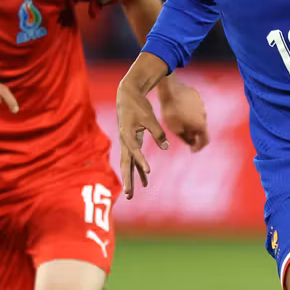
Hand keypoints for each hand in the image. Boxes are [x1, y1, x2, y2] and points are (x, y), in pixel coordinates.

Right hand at [117, 81, 167, 197]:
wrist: (127, 95)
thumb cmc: (138, 105)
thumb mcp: (149, 117)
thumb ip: (158, 132)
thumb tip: (166, 146)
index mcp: (127, 135)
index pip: (134, 151)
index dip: (141, 161)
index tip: (149, 171)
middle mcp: (124, 141)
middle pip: (125, 164)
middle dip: (127, 180)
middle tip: (129, 194)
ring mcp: (126, 143)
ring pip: (128, 164)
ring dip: (131, 178)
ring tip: (132, 194)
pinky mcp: (130, 142)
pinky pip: (133, 159)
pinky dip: (139, 168)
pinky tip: (145, 179)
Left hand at [158, 79, 209, 151]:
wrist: (170, 89)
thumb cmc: (171, 111)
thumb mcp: (175, 129)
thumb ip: (186, 138)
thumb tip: (192, 142)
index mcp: (201, 125)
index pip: (205, 140)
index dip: (199, 147)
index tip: (192, 150)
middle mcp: (204, 115)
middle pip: (201, 128)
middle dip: (193, 133)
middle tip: (183, 135)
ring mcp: (201, 104)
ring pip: (197, 116)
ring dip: (191, 121)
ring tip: (178, 120)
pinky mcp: (196, 95)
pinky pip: (194, 107)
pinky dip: (188, 111)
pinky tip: (178, 109)